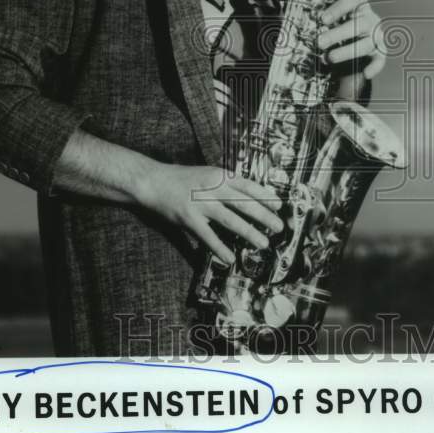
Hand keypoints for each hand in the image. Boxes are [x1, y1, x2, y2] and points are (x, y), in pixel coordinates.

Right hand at [136, 164, 283, 264]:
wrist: (154, 181)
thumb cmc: (183, 179)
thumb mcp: (208, 174)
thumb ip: (226, 184)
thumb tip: (249, 196)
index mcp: (220, 175)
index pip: (248, 185)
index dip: (265, 195)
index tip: (279, 205)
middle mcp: (213, 188)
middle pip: (244, 203)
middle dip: (264, 216)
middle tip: (279, 227)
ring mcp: (201, 203)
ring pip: (231, 220)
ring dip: (249, 232)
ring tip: (263, 243)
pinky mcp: (189, 218)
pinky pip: (208, 236)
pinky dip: (220, 248)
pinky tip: (230, 258)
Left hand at [318, 0, 385, 83]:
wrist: (353, 43)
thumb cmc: (340, 28)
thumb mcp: (333, 21)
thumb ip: (325, 24)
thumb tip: (313, 29)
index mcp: (358, 7)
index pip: (352, 1)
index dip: (338, 9)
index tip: (323, 19)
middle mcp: (369, 20)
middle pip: (359, 24)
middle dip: (337, 34)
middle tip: (320, 42)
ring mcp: (376, 36)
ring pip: (366, 44)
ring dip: (346, 52)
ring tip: (329, 58)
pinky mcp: (379, 52)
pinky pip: (380, 60)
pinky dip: (375, 67)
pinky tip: (366, 73)